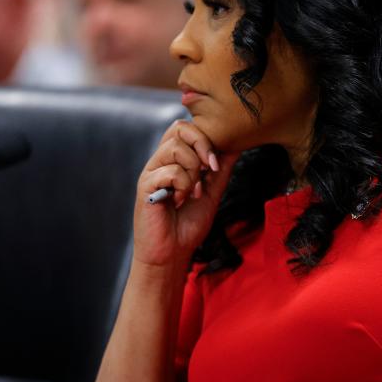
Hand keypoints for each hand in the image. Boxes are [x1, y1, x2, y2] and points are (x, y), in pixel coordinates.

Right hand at [133, 120, 239, 267]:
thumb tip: (236, 144)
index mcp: (174, 159)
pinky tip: (179, 201)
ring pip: (175, 148)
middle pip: (178, 128)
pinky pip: (170, 171)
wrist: (173, 253)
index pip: (186, 128)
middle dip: (202, 144)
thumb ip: (221, 169)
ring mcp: (152, 171)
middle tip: (210, 168)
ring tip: (192, 192)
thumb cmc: (188, 224)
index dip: (206, 138)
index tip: (217, 163)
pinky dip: (183, 186)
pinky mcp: (145, 186)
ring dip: (193, 171)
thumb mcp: (213, 192)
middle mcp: (161, 161)